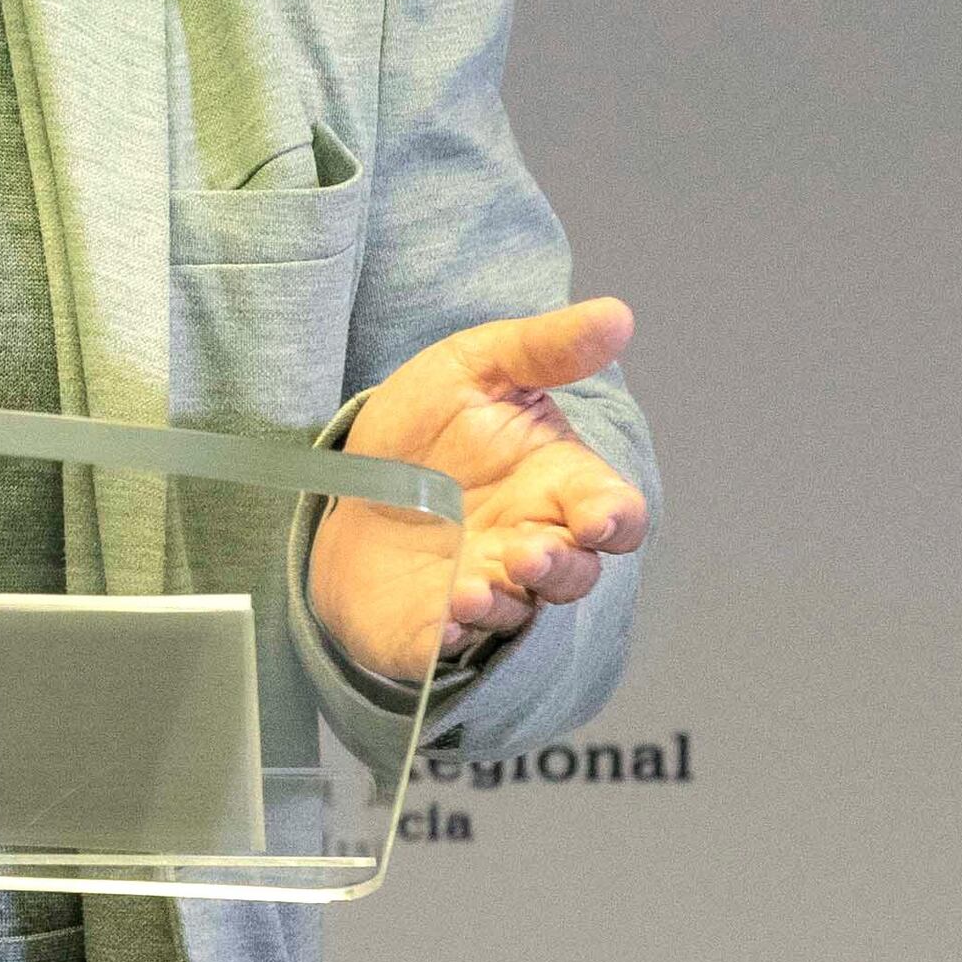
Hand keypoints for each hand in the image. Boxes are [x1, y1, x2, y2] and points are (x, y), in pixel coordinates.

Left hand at [307, 299, 652, 685]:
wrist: (345, 478)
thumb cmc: (426, 429)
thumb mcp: (476, 368)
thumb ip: (544, 348)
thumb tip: (616, 314)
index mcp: (556, 485)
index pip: (612, 514)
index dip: (614, 520)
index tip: (597, 516)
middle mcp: (530, 543)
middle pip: (573, 574)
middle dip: (558, 568)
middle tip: (526, 551)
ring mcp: (484, 589)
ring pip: (516, 614)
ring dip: (501, 605)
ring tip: (470, 588)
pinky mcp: (429, 626)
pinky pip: (449, 647)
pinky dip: (448, 641)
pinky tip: (438, 623)